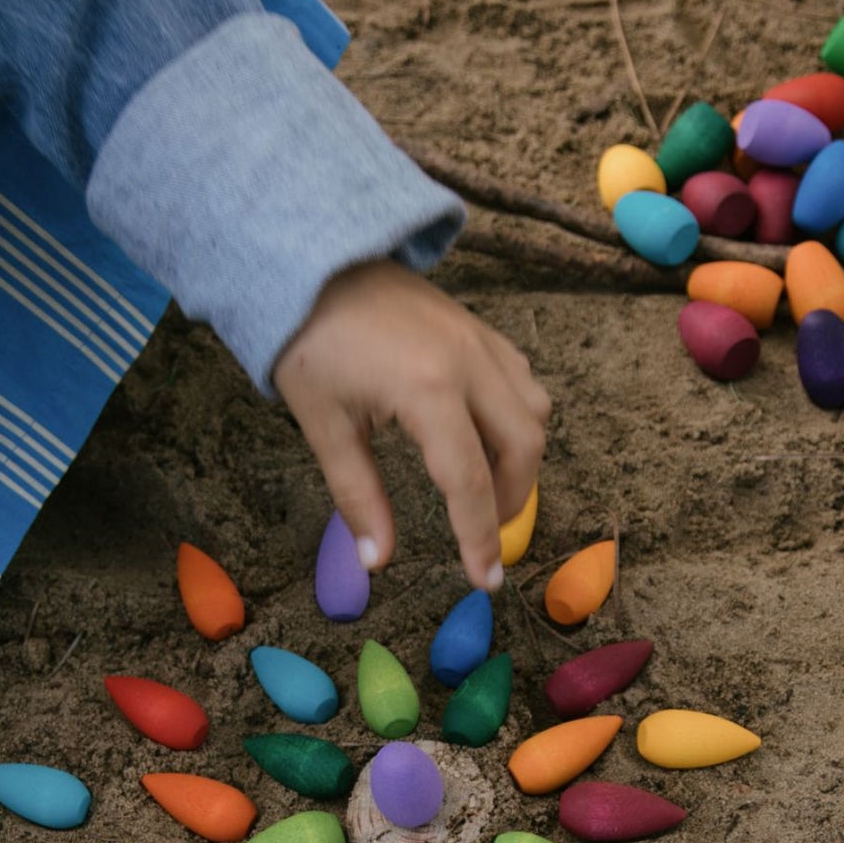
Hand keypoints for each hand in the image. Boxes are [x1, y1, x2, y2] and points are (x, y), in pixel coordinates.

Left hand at [272, 260, 548, 591]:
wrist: (313, 262)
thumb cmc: (310, 343)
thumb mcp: (324, 425)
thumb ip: (358, 496)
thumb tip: (378, 561)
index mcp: (427, 390)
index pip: (469, 481)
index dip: (478, 538)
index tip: (485, 580)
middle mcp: (469, 363)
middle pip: (522, 448)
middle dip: (509, 501)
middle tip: (480, 535)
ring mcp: (480, 341)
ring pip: (533, 413)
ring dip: (519, 460)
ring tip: (483, 490)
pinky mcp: (480, 329)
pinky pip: (521, 381)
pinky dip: (516, 419)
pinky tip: (485, 436)